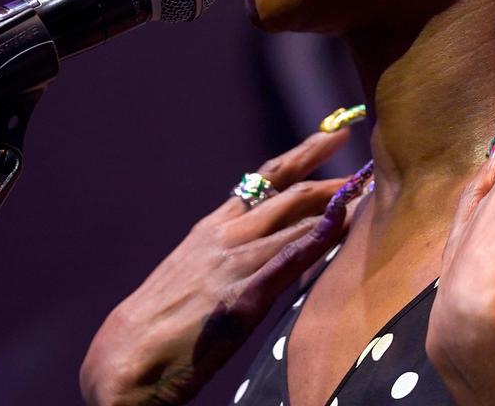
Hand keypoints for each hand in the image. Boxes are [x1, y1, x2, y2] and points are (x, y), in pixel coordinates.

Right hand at [80, 130, 353, 405]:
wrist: (125, 358)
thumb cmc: (161, 322)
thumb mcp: (196, 273)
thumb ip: (234, 255)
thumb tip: (273, 248)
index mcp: (213, 228)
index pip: (265, 179)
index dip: (303, 153)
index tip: (334, 135)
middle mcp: (225, 235)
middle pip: (288, 192)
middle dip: (331, 177)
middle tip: (366, 166)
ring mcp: (235, 262)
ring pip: (295, 220)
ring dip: (336, 206)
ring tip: (369, 194)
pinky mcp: (242, 296)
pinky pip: (289, 259)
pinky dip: (319, 240)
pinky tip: (343, 226)